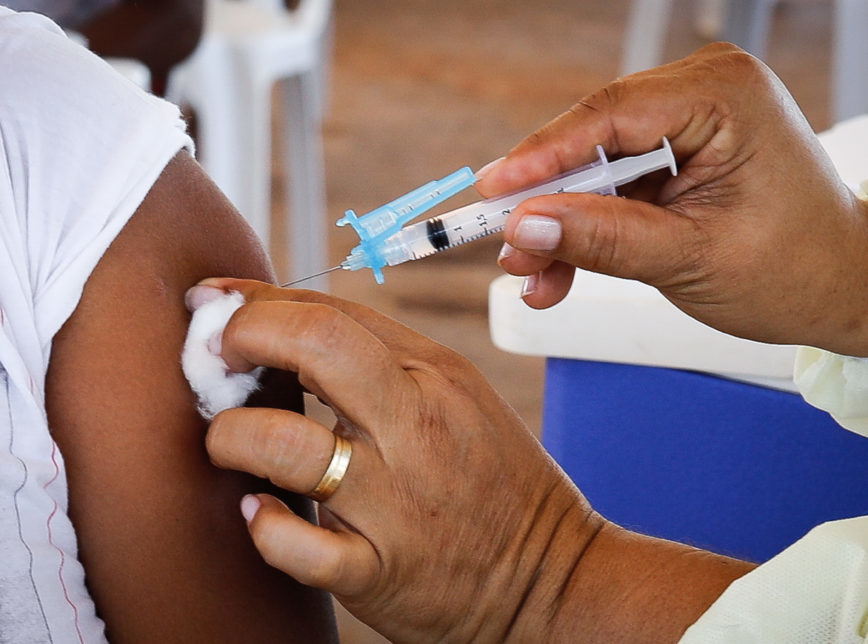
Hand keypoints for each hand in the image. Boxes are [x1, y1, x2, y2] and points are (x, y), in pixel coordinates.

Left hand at [188, 278, 601, 641]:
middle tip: (209, 355)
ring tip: (227, 442)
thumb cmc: (492, 479)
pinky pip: (300, 549)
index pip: (332, 313)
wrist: (553, 576)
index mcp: (434, 375)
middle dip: (242, 335)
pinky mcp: (381, 572)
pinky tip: (257, 515)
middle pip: (316, 345)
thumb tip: (290, 329)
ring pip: (286, 446)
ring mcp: (397, 502)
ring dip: (232, 436)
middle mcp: (415, 426)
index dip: (257, 302)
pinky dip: (264, 529)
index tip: (215, 302)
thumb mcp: (455, 397)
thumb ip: (381, 361)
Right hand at [476, 43, 867, 355]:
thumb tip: (525, 227)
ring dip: (560, 225)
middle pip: (592, 140)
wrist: (838, 287)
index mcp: (724, 98)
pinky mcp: (674, 154)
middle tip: (509, 250)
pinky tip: (559, 269)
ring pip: (594, 169)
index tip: (492, 194)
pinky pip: (611, 186)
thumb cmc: (794, 269)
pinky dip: (585, 228)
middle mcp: (704, 94)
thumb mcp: (689, 259)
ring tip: (534, 276)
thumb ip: (602, 240)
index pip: (609, 115)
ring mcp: (688, 123)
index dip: (540, 157)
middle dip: (547, 203)